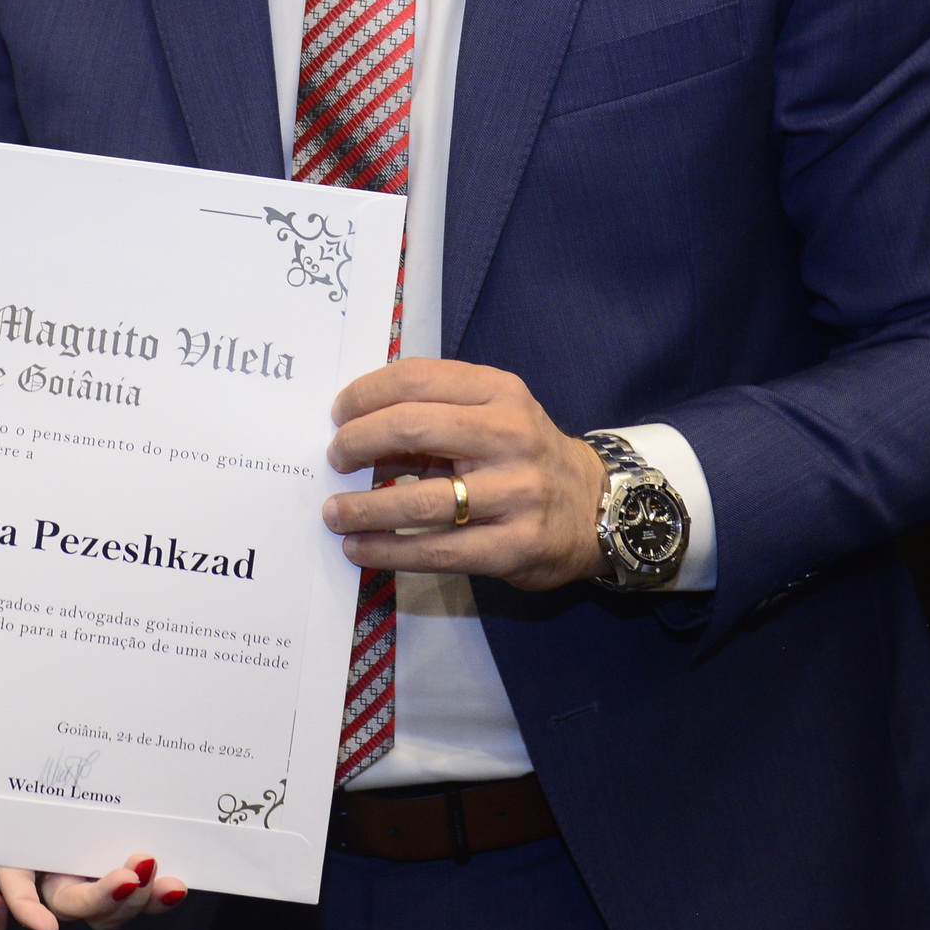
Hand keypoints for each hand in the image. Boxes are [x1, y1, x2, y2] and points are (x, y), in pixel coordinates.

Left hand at [323, 359, 610, 591]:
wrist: (596, 507)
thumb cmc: (524, 456)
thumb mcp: (491, 416)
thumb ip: (433, 415)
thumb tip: (354, 429)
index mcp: (500, 392)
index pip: (419, 378)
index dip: (366, 394)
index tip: (338, 414)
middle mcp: (511, 436)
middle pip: (413, 428)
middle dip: (357, 442)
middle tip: (334, 459)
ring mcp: (517, 493)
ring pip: (421, 499)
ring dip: (364, 506)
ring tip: (335, 512)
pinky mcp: (515, 546)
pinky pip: (437, 550)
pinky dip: (387, 550)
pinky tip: (359, 549)